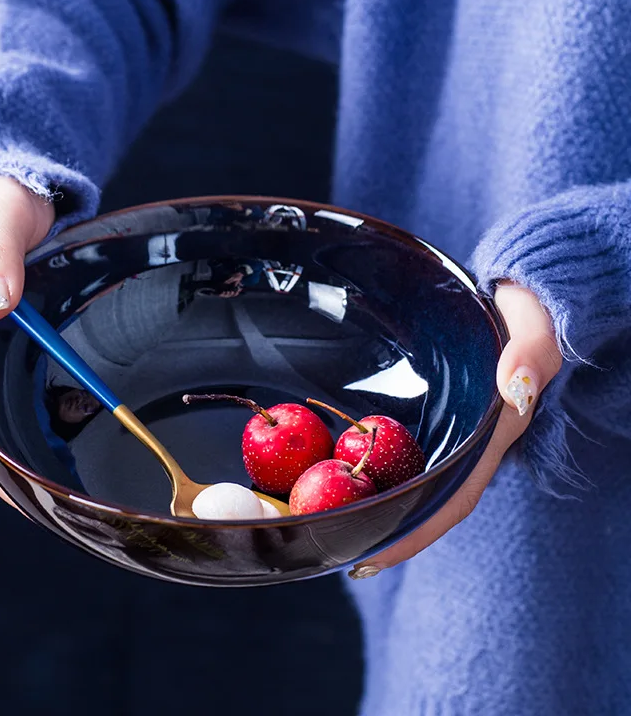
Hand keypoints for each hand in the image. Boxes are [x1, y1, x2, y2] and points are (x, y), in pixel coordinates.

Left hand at [350, 283, 562, 579]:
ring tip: (327, 520)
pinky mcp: (428, 413)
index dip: (413, 534)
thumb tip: (517, 390)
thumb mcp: (533, 332)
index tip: (371, 559)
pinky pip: (398, 446)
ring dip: (373, 501)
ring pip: (407, 478)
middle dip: (382, 529)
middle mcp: (464, 445)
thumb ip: (529, 357)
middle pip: (422, 502)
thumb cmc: (526, 318)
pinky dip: (371, 463)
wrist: (515, 302)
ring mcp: (444, 431)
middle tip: (332, 548)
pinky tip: (337, 467)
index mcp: (489, 439)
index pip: (451, 501)